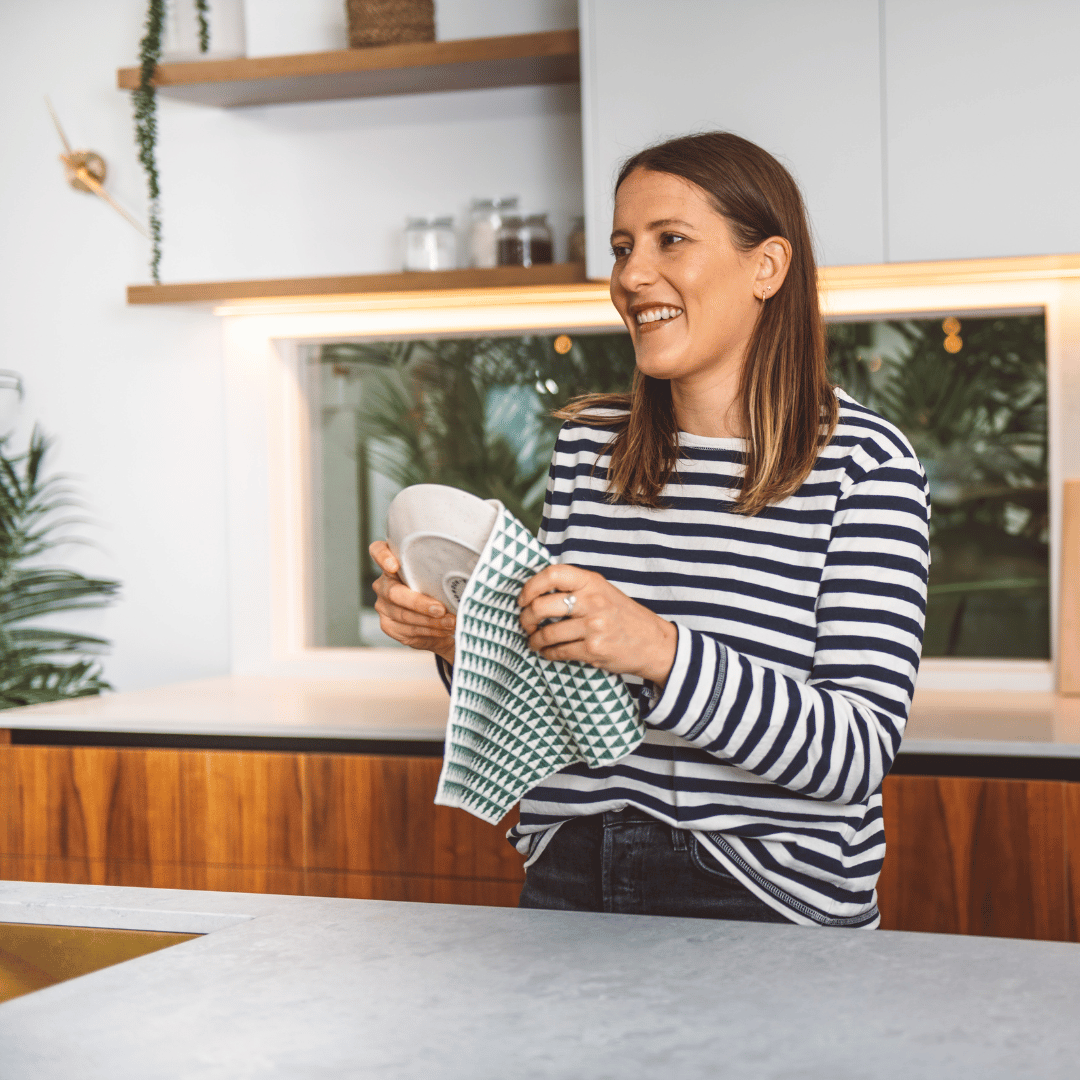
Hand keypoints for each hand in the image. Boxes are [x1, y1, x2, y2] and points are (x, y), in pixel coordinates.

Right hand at [369, 541, 455, 664]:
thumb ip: (446, 567)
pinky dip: (429, 632)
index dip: (383, 557)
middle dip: (420, 603)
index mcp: (394, 562)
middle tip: (441, 610)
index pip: (378, 551)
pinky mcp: (388, 625)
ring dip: (430, 622)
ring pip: (403, 615)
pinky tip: (443, 631)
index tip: (394, 566)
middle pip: (394, 592)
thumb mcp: (443, 575)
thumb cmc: (442, 589)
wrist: (437, 620)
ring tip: (451, 623)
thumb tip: (477, 561)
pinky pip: (407, 631)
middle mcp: (384, 583)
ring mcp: (384, 605)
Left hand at [518, 565, 676, 686]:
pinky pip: (559, 651)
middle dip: (526, 619)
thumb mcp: (603, 591)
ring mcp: (593, 626)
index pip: (552, 574)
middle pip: (541, 606)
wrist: (654, 642)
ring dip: (535, 640)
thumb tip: (536, 594)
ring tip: (534, 641)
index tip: (522, 599)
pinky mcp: (594, 649)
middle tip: (526, 624)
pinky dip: (548, 653)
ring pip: (547, 633)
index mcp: (592, 581)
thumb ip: (575, 588)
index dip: (530, 586)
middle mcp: (592, 601)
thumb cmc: (624, 616)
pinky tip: (548, 652)